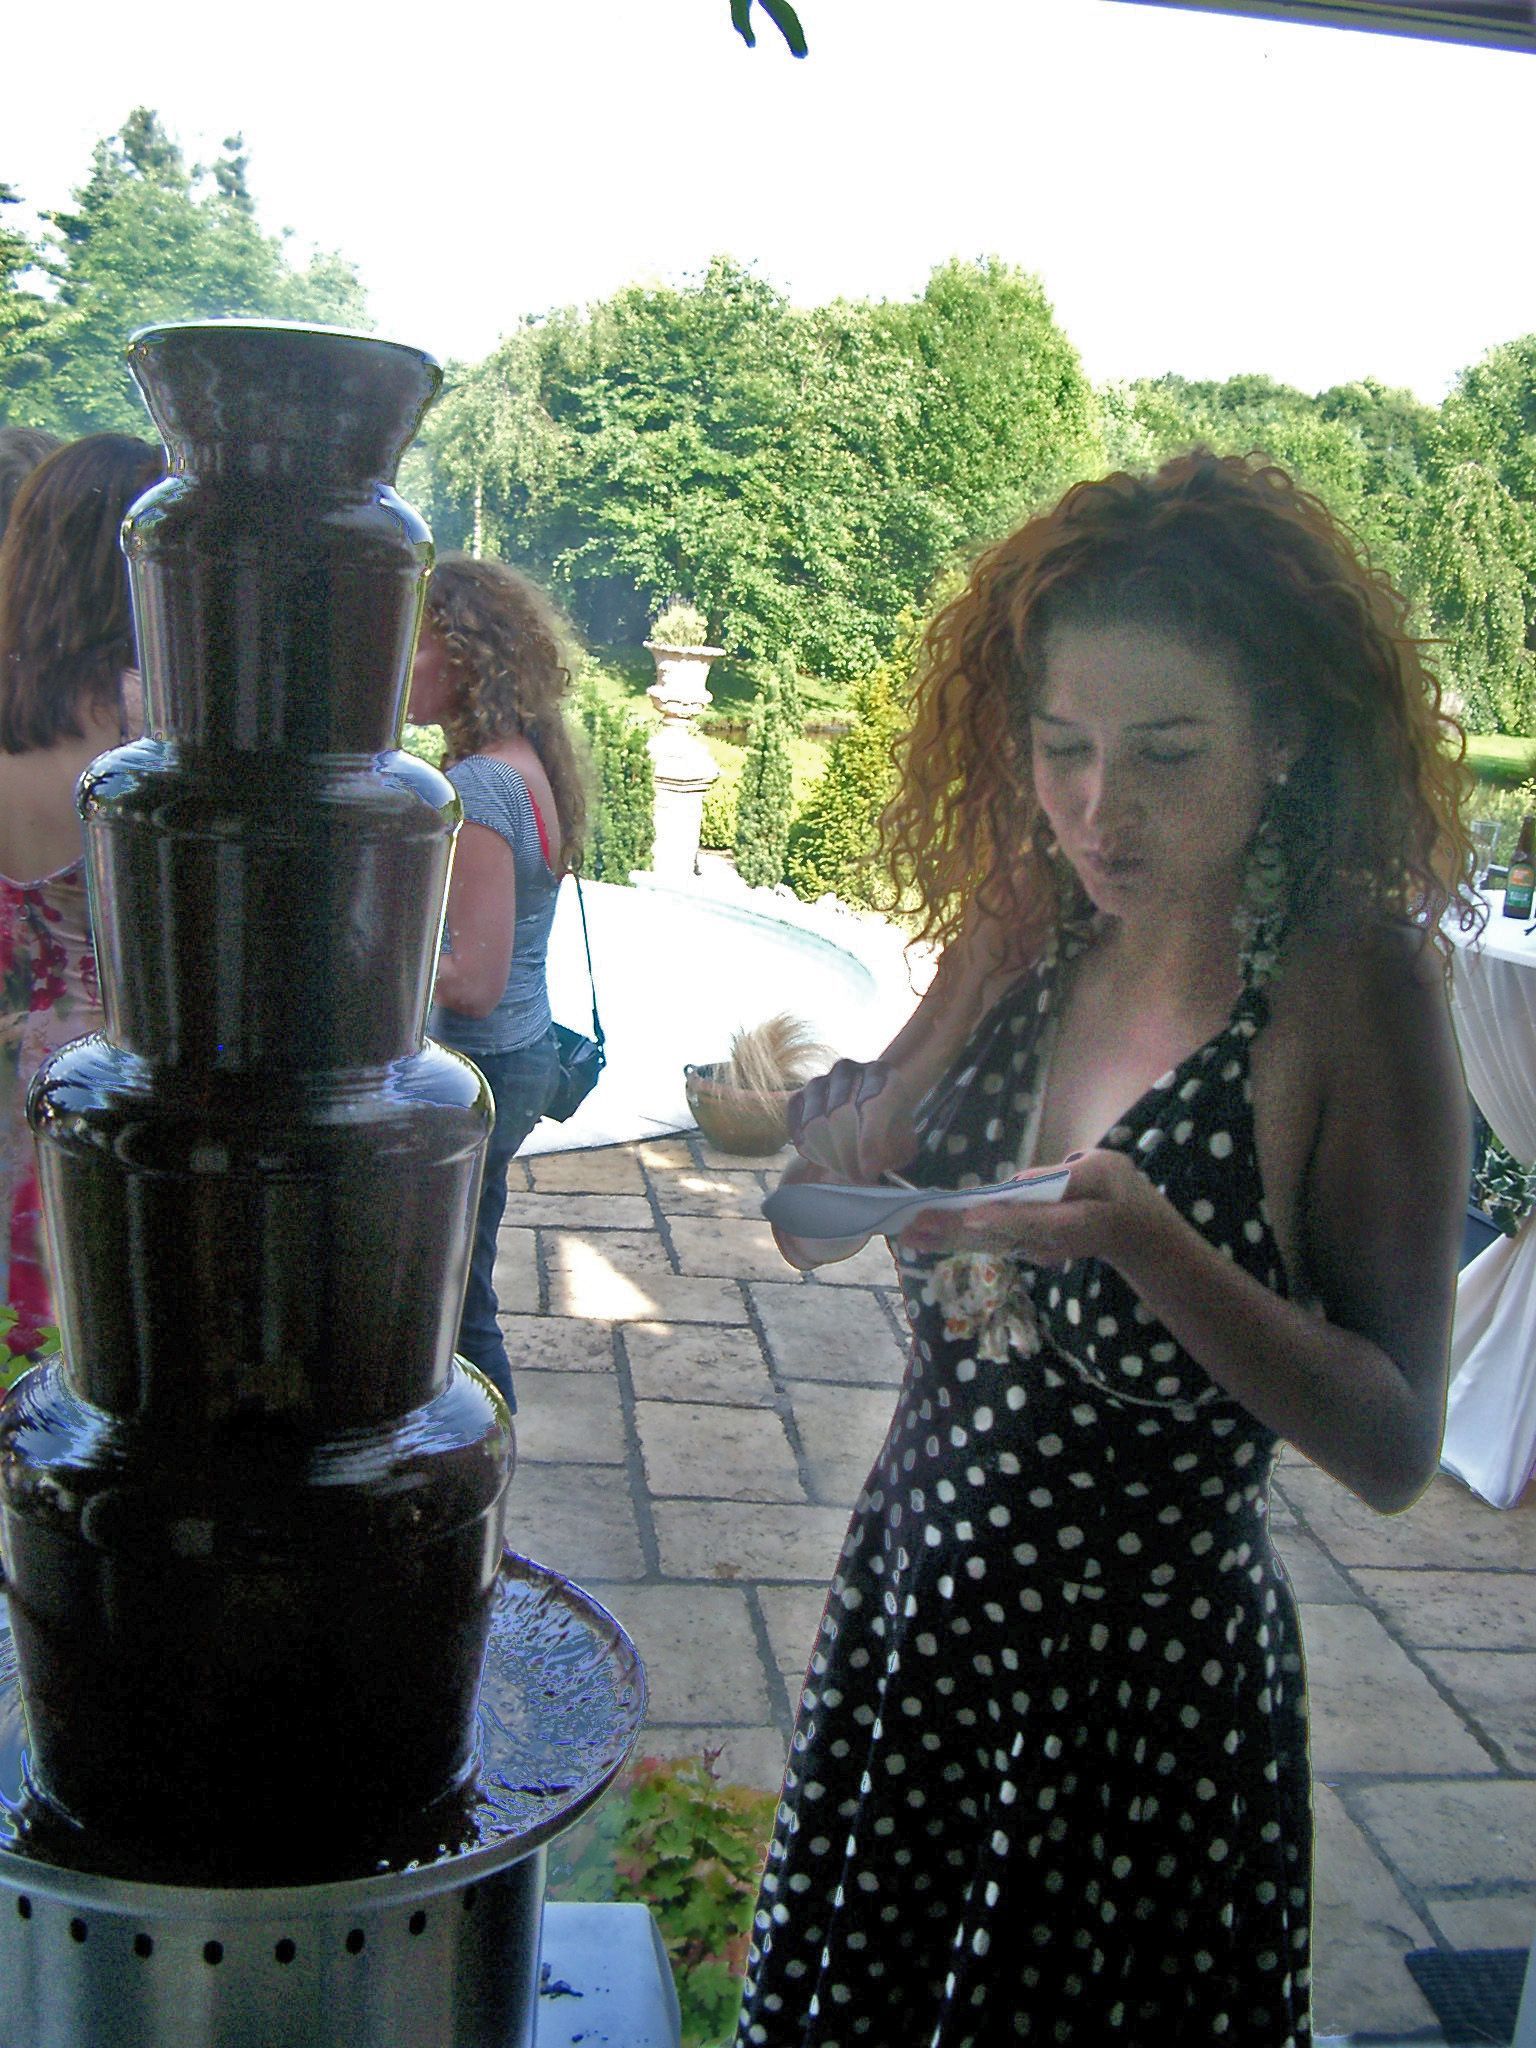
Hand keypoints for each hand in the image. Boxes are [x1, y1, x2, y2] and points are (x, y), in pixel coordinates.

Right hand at [788, 1059, 917, 1184]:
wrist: (870, 1115)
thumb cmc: (890, 1131)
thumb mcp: (904, 1141)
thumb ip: (894, 1154)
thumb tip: (870, 1170)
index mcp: (881, 1075)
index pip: (871, 1104)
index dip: (868, 1142)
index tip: (868, 1172)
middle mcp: (848, 1071)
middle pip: (839, 1113)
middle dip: (848, 1154)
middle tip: (858, 1177)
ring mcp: (820, 1082)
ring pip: (814, 1122)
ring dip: (829, 1155)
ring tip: (845, 1171)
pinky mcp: (799, 1097)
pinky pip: (797, 1126)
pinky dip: (808, 1148)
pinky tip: (824, 1159)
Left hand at [898, 1148, 1166, 1270]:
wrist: (1133, 1232)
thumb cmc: (1121, 1192)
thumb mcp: (1106, 1169)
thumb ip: (1067, 1175)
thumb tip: (1018, 1182)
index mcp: (1074, 1222)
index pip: (1034, 1220)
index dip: (1002, 1218)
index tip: (970, 1216)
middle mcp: (1047, 1244)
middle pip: (996, 1237)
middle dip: (954, 1233)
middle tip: (912, 1227)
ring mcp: (1034, 1250)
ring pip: (985, 1244)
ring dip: (945, 1238)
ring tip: (906, 1232)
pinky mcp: (1024, 1247)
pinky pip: (986, 1243)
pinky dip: (955, 1238)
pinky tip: (924, 1234)